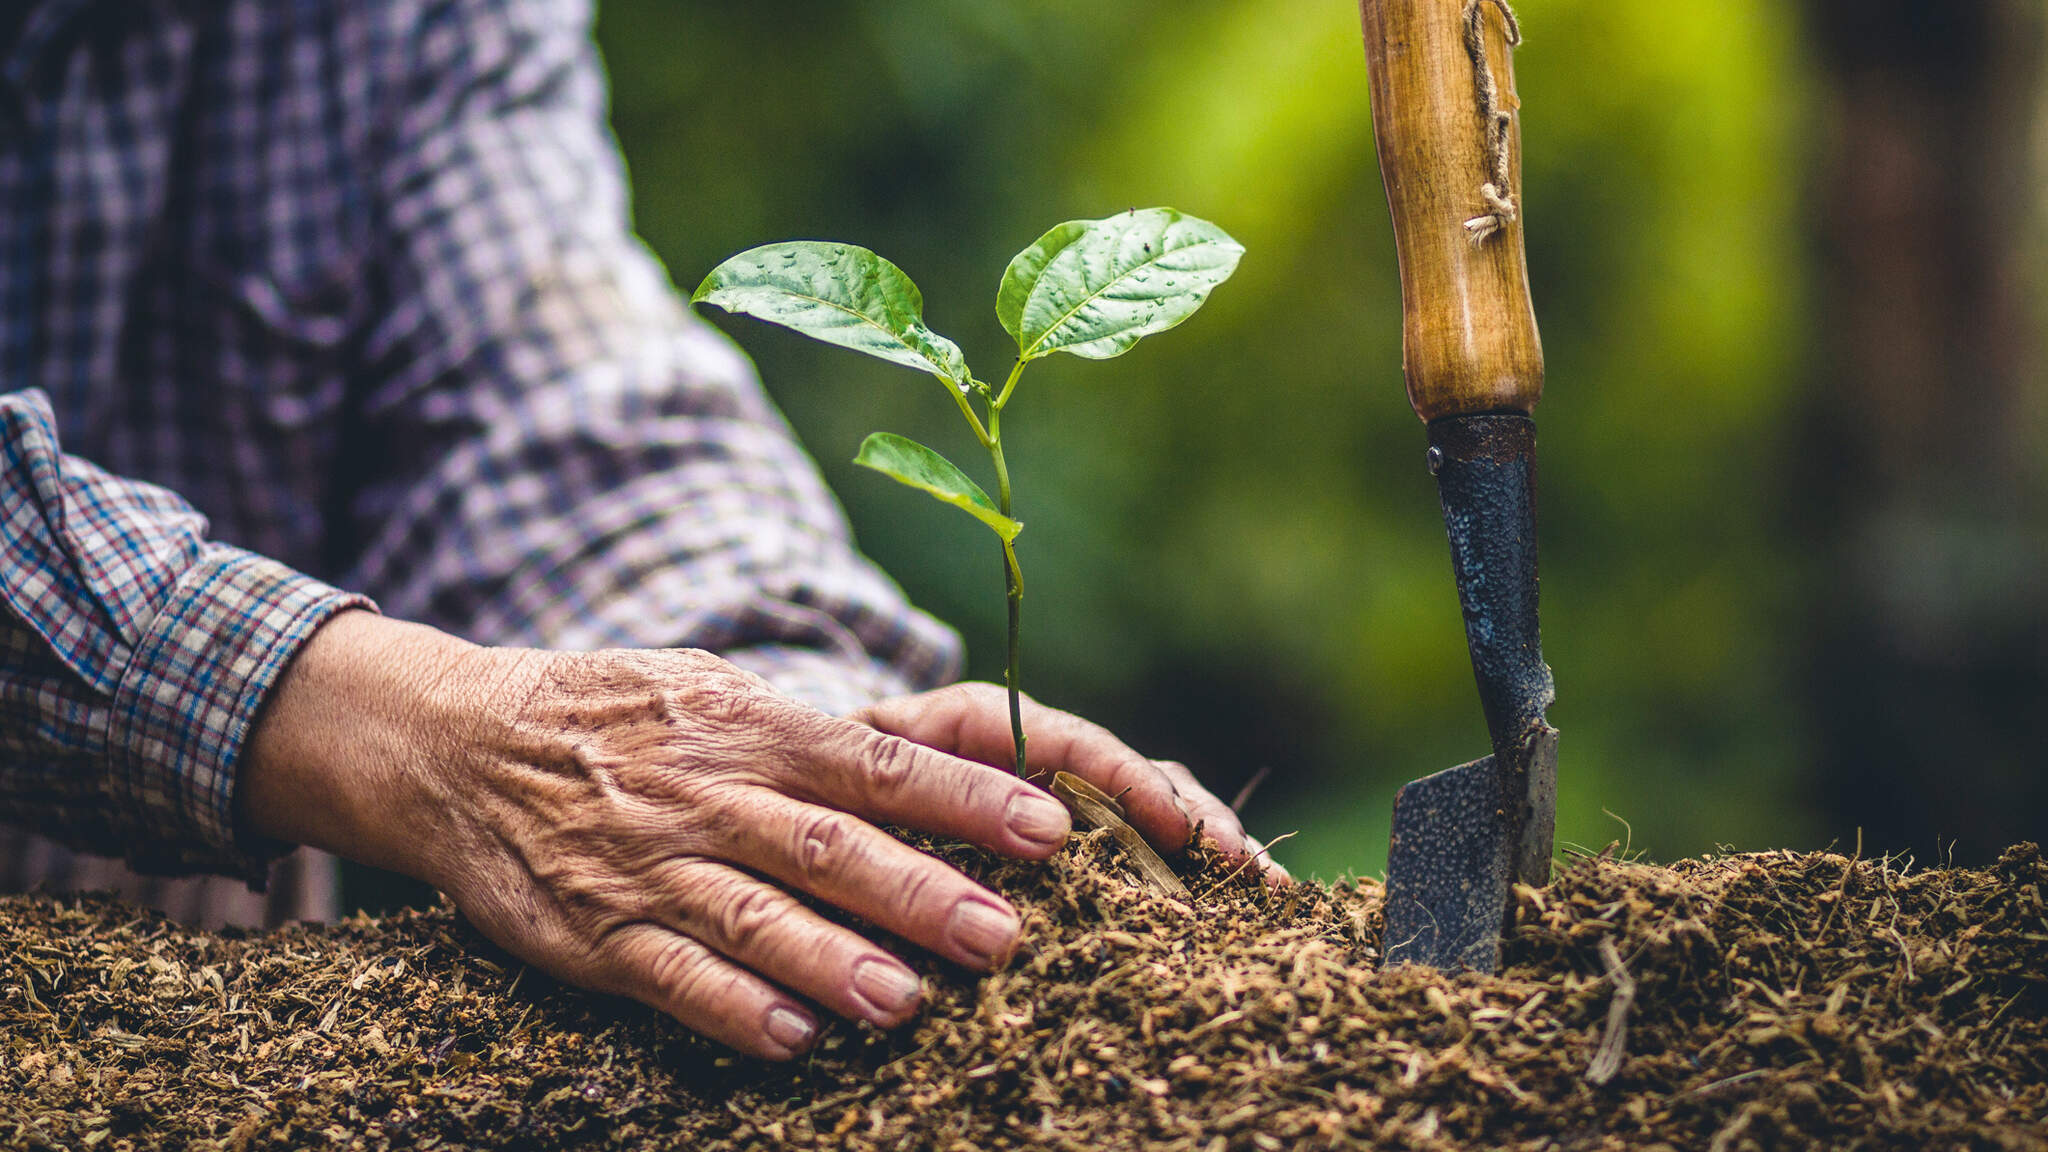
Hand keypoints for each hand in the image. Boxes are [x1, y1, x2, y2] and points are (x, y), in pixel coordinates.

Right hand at [240, 612, 1077, 1059]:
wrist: (460, 744)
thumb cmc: (619, 717)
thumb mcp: (715, 693)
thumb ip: (813, 736)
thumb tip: (936, 752)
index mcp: (753, 728)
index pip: (879, 765)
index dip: (964, 800)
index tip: (1047, 828)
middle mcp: (709, 795)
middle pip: (829, 846)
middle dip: (920, 892)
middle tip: (1002, 935)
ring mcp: (649, 867)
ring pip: (754, 919)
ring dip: (833, 962)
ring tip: (907, 1002)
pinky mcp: (595, 932)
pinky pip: (671, 976)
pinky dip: (731, 1008)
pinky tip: (793, 1039)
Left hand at [849, 682, 1287, 884]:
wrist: (795, 795)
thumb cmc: (813, 788)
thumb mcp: (838, 788)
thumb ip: (884, 805)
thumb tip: (939, 863)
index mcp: (973, 726)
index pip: (1066, 741)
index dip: (1128, 780)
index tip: (1176, 825)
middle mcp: (1025, 758)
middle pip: (1129, 774)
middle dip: (1194, 820)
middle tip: (1244, 870)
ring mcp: (1051, 799)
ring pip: (1146, 812)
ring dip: (1208, 849)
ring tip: (1260, 892)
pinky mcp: (1065, 845)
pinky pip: (1138, 850)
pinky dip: (1186, 877)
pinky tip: (1235, 909)